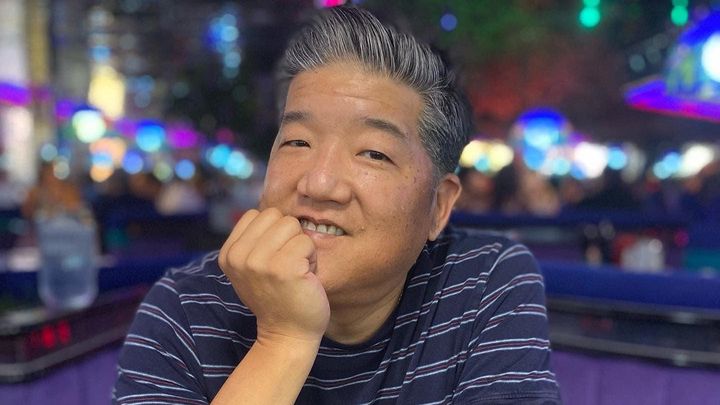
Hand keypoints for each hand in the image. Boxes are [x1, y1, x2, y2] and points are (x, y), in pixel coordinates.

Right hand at [219, 208, 329, 342]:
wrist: (287, 335)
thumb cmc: (277, 297)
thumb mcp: (253, 267)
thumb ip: (254, 240)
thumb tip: (270, 208)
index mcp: (228, 254)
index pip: (258, 214)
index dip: (274, 233)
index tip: (273, 261)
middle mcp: (239, 257)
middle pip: (277, 216)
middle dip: (289, 237)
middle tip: (288, 266)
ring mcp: (259, 262)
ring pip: (293, 225)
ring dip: (301, 247)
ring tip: (296, 271)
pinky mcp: (284, 268)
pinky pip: (307, 242)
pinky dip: (312, 259)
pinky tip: (305, 278)